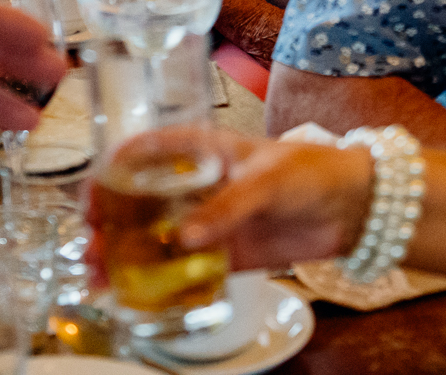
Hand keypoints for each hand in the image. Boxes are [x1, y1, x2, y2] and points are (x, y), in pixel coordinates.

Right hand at [85, 128, 371, 274]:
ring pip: (156, 239)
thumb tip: (184, 238)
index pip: (147, 150)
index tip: (92, 190)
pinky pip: (185, 271)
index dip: (114, 167)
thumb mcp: (266, 178)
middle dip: (110, 221)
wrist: (355, 206)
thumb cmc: (312, 170)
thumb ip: (226, 206)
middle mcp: (198, 185)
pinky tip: (137, 297)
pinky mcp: (225, 254)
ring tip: (100, 276)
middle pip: (142, 200)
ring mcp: (209, 221)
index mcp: (203, 149)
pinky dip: (161, 284)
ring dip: (127, 256)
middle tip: (90, 241)